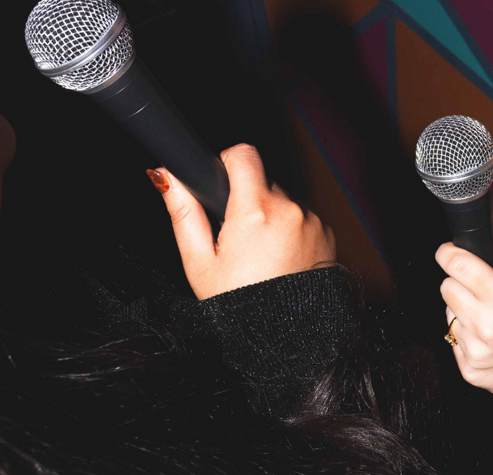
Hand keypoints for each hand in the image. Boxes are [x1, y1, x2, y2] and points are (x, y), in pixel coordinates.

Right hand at [154, 144, 335, 298]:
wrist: (284, 338)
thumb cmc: (239, 305)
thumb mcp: (199, 262)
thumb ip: (183, 212)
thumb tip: (165, 177)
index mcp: (254, 211)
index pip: (243, 155)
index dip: (228, 162)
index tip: (221, 181)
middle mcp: (289, 209)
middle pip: (262, 183)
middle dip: (247, 202)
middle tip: (236, 239)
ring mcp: (311, 221)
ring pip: (283, 202)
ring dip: (270, 218)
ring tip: (259, 256)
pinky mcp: (327, 233)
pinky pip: (302, 218)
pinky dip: (290, 232)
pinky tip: (279, 260)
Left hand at [437, 202, 492, 400]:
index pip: (456, 265)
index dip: (449, 253)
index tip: (453, 251)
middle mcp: (486, 326)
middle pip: (446, 287)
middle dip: (460, 282)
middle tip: (483, 287)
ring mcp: (475, 351)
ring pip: (447, 313)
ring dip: (463, 309)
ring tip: (490, 315)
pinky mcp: (469, 370)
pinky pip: (452, 339)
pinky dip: (466, 334)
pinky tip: (489, 336)